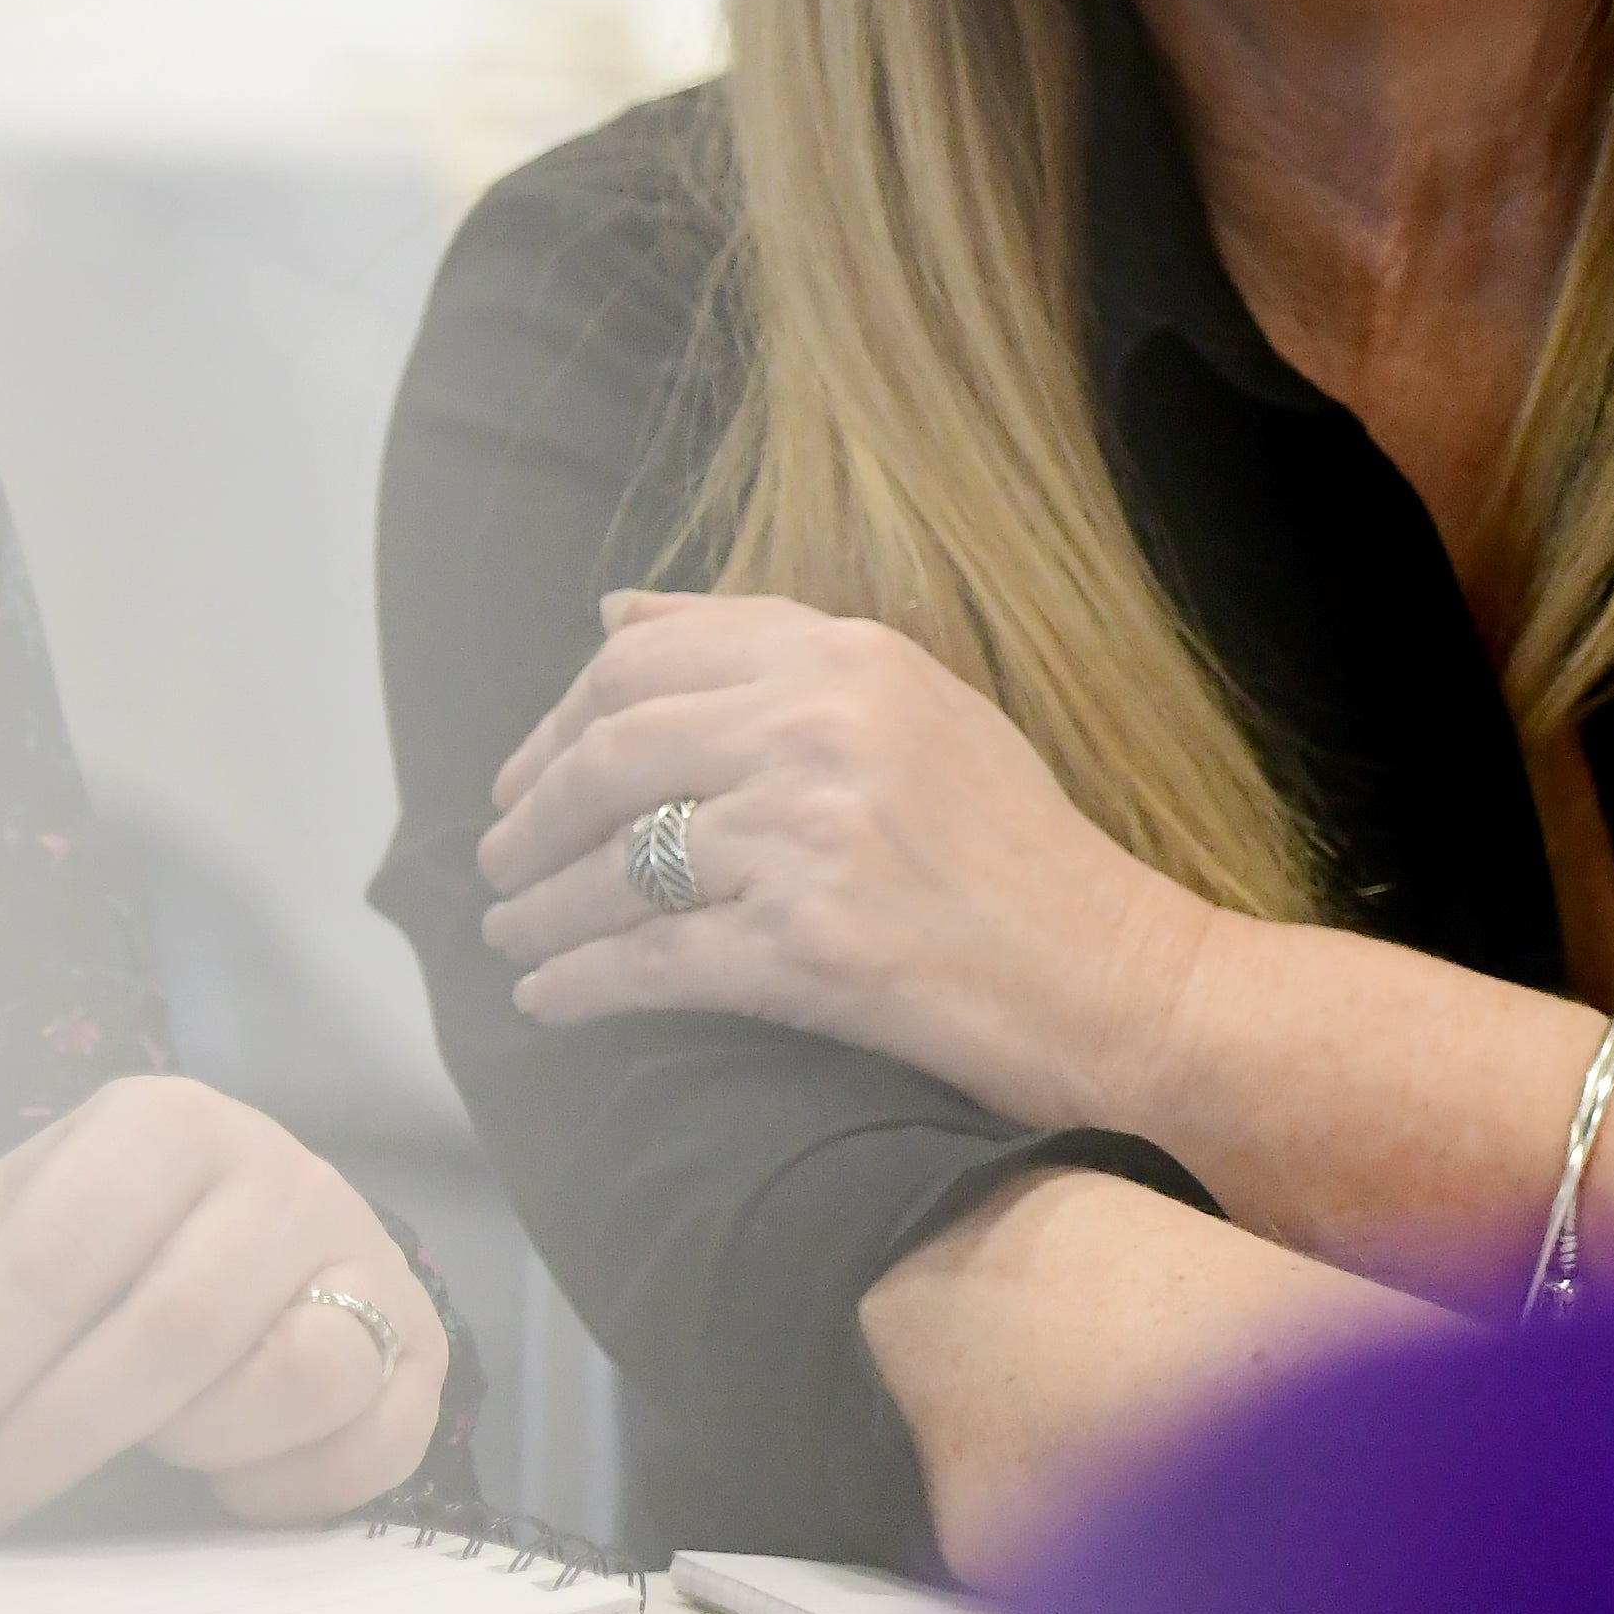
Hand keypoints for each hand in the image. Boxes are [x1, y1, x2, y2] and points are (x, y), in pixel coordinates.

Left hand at [0, 1079, 444, 1535]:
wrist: (241, 1230)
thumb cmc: (86, 1242)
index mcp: (161, 1126)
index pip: (55, 1259)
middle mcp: (281, 1174)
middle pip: (172, 1327)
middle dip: (47, 1438)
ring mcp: (368, 1257)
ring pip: (290, 1379)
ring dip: (185, 1446)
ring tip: (128, 1457)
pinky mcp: (423, 1347)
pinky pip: (367, 1442)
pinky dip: (280, 1486)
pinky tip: (223, 1477)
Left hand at [472, 591, 1224, 1133]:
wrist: (1115, 977)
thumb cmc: (1023, 853)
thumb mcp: (920, 709)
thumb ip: (777, 651)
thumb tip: (616, 613)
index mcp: (852, 657)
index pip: (645, 660)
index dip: (556, 721)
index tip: (523, 774)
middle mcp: (822, 729)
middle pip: (608, 754)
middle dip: (527, 817)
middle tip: (498, 861)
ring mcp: (807, 836)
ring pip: (612, 865)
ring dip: (537, 910)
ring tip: (515, 936)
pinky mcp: (798, 946)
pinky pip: (640, 961)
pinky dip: (573, 986)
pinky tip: (549, 1000)